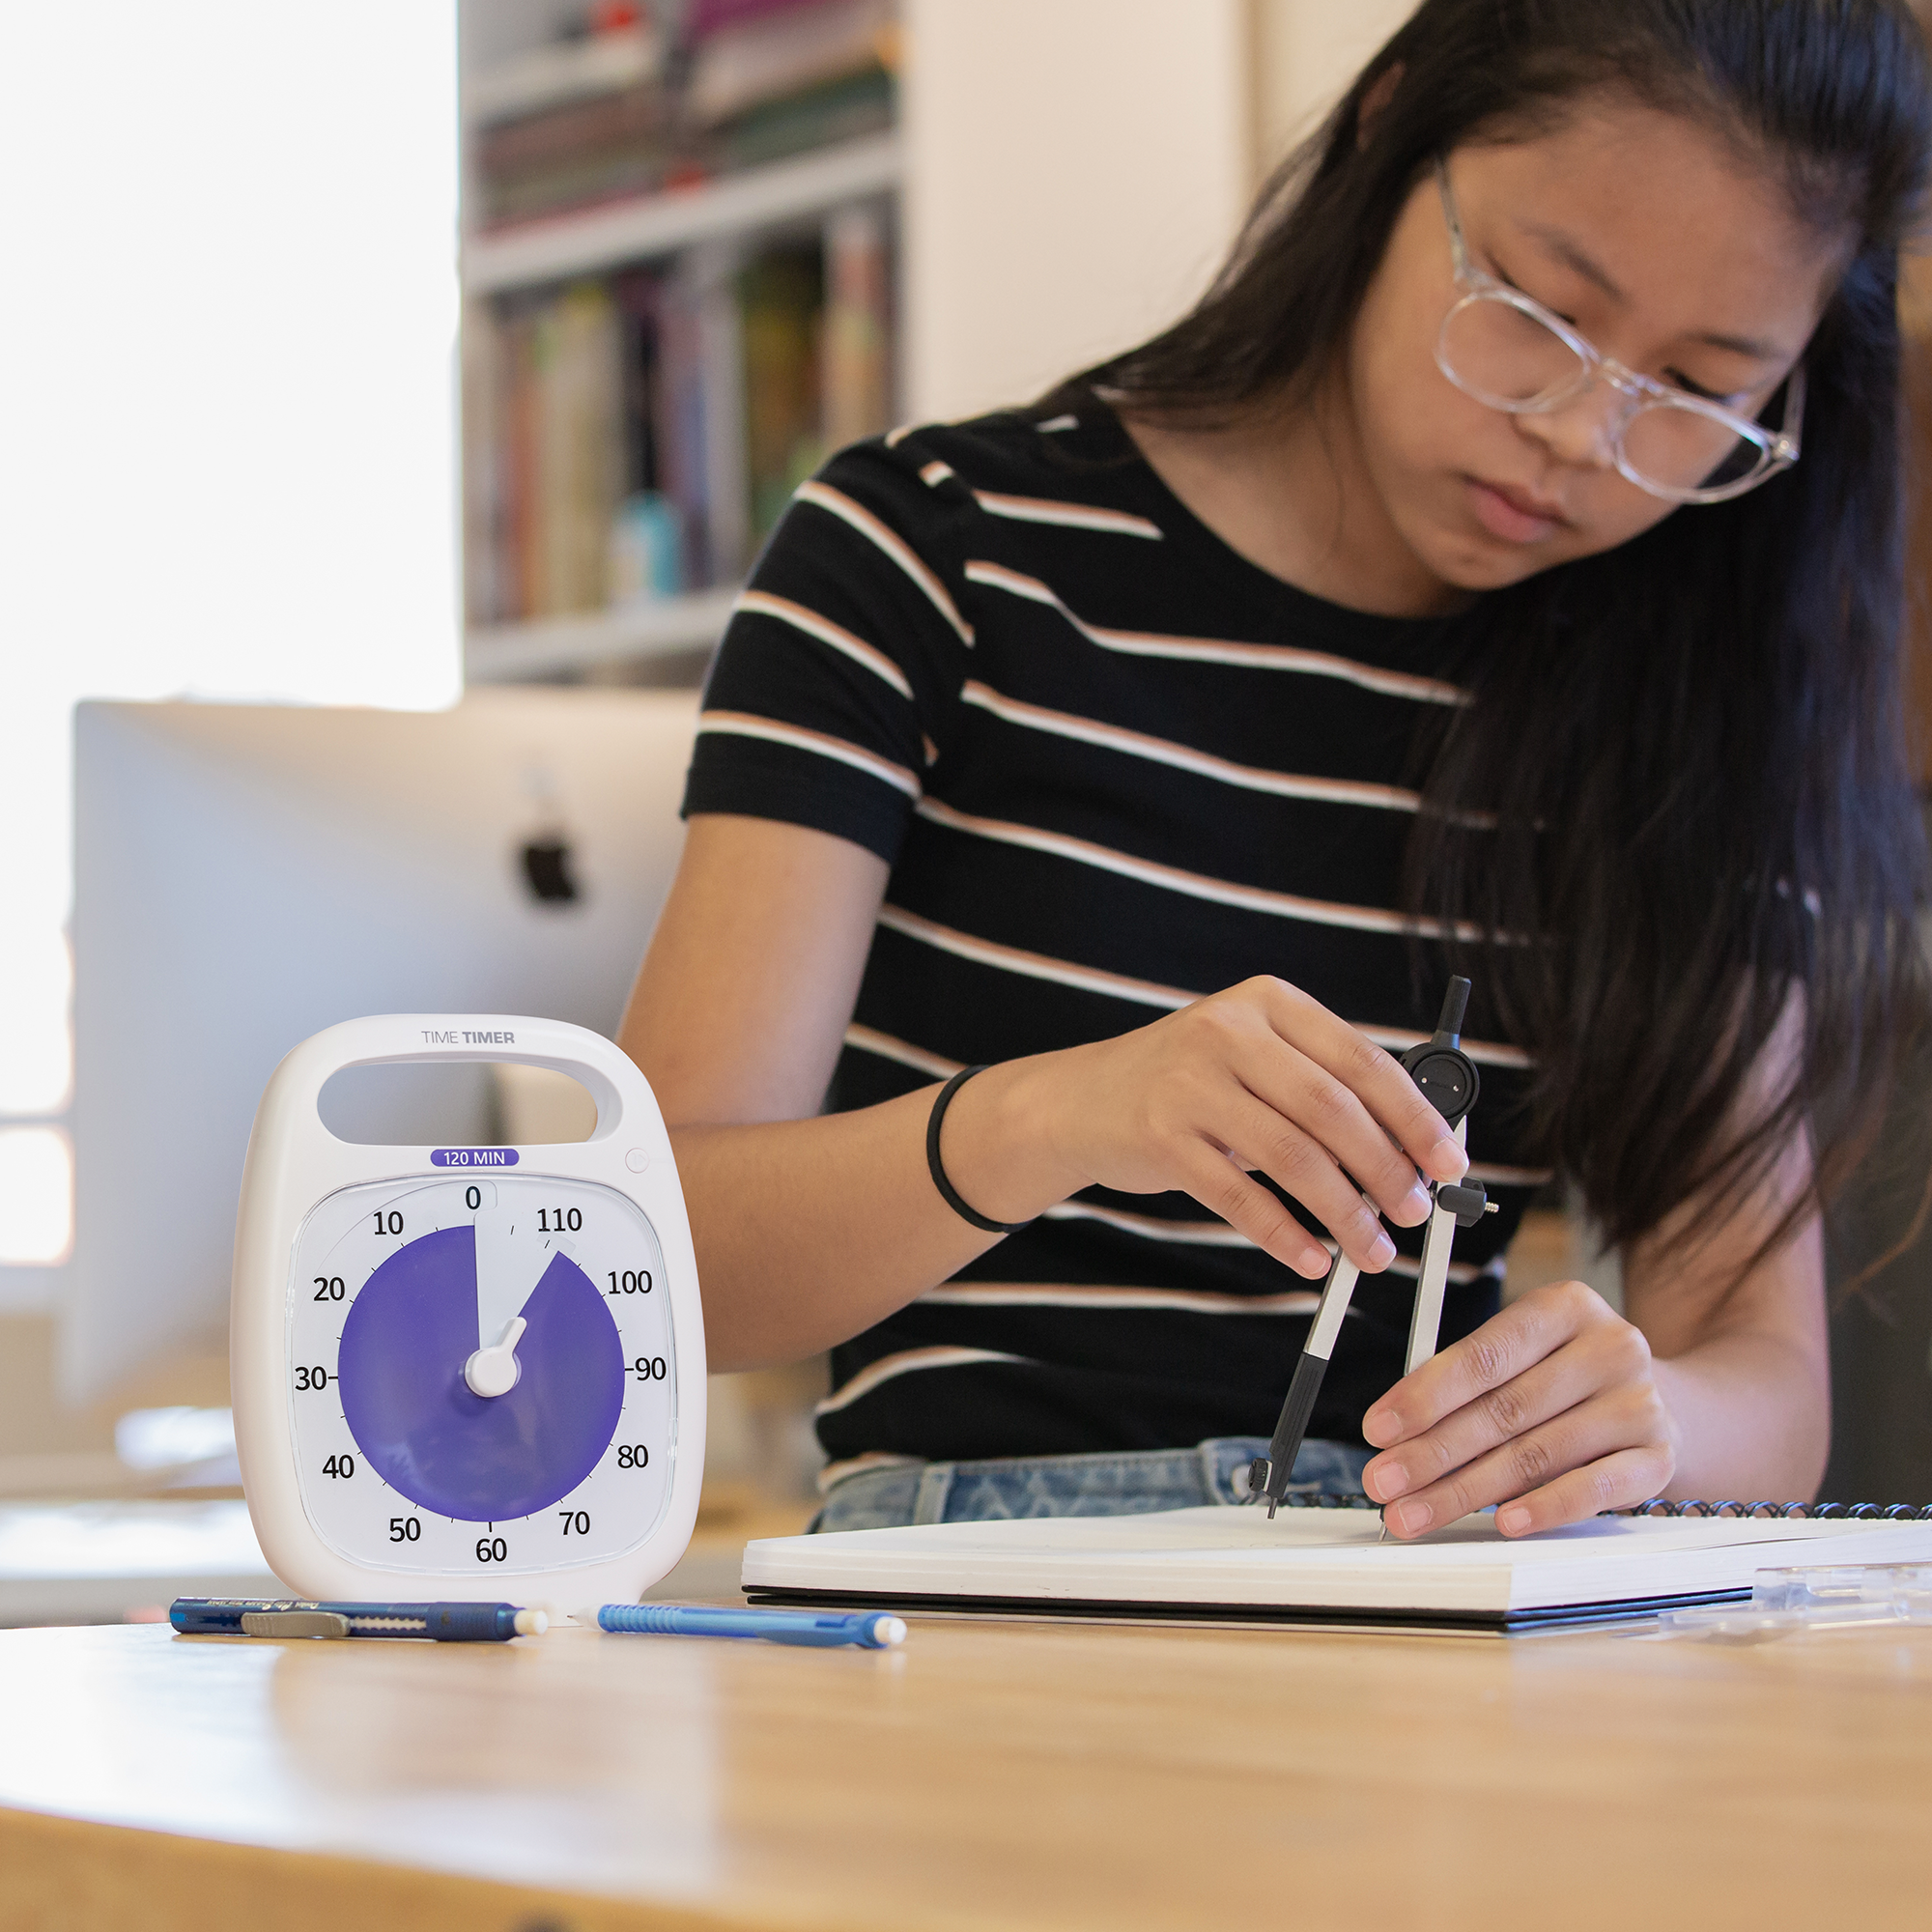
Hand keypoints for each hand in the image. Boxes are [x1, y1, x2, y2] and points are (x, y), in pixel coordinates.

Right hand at [992, 975, 1469, 1278]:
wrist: (1081, 1099)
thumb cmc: (1189, 1084)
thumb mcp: (1254, 1058)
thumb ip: (1323, 1087)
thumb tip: (1416, 1150)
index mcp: (1269, 1003)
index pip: (1360, 1059)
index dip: (1412, 1116)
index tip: (1449, 1162)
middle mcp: (1228, 1031)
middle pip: (1331, 1110)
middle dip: (1386, 1170)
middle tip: (1416, 1214)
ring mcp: (1189, 1083)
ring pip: (1291, 1157)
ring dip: (1344, 1212)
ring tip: (1373, 1251)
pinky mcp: (1160, 1136)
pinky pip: (1238, 1197)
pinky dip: (1284, 1234)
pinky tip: (1311, 1258)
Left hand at [1359, 1280, 1676, 1536]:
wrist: (1663, 1400)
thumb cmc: (1568, 1376)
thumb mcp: (1525, 1354)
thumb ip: (1468, 1381)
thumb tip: (1396, 1432)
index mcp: (1565, 1307)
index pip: (1484, 1355)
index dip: (1426, 1395)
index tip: (1379, 1428)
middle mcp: (1610, 1347)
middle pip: (1504, 1409)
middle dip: (1433, 1452)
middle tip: (1384, 1481)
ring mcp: (1640, 1403)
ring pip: (1537, 1453)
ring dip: (1466, 1490)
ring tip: (1416, 1512)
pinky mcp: (1658, 1457)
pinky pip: (1595, 1488)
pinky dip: (1546, 1507)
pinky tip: (1504, 1521)